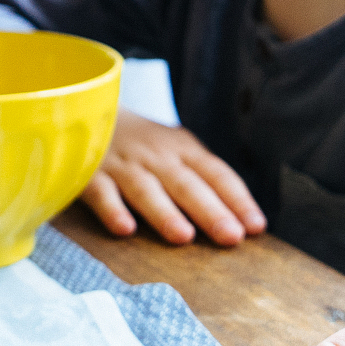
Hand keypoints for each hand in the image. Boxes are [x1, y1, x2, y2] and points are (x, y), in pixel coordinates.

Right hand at [80, 110, 265, 246]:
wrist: (88, 108)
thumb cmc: (143, 143)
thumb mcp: (175, 149)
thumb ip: (202, 179)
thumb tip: (242, 222)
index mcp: (182, 149)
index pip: (216, 174)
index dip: (237, 199)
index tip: (256, 226)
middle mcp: (156, 156)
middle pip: (186, 184)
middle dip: (210, 210)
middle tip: (231, 237)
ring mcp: (122, 165)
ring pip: (146, 190)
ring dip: (164, 212)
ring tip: (184, 237)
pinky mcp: (90, 175)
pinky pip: (101, 193)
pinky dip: (112, 209)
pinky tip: (124, 229)